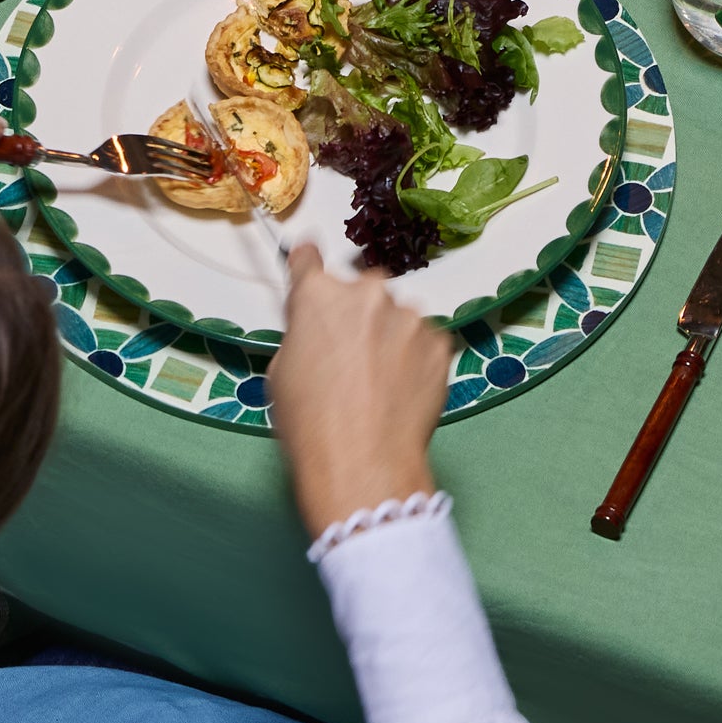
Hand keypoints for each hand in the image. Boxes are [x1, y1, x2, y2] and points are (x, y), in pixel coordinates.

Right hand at [267, 245, 449, 538]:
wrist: (363, 464)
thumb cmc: (312, 425)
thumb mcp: (281, 372)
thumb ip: (302, 334)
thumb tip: (316, 331)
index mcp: (318, 295)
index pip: (309, 258)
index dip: (307, 263)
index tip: (310, 261)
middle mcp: (366, 293)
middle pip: (361, 289)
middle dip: (356, 312)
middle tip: (349, 356)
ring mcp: (409, 316)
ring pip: (397, 316)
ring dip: (390, 336)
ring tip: (378, 382)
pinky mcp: (440, 343)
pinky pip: (425, 342)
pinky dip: (415, 360)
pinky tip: (401, 391)